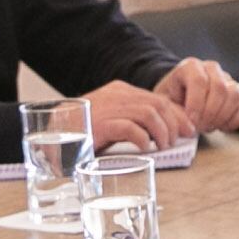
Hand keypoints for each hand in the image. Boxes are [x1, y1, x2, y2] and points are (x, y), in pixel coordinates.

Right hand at [80, 78, 196, 151]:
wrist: (51, 133)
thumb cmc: (82, 131)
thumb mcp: (111, 120)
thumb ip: (131, 121)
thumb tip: (158, 134)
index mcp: (120, 91)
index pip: (157, 97)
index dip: (177, 114)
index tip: (187, 129)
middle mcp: (117, 95)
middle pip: (157, 104)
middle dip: (174, 123)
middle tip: (179, 140)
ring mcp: (109, 108)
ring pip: (149, 114)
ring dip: (162, 132)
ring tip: (164, 146)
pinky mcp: (102, 124)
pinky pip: (131, 128)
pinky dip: (143, 139)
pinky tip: (145, 148)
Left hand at [153, 57, 238, 133]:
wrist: (179, 95)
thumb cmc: (171, 98)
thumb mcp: (163, 102)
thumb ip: (172, 111)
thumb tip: (187, 125)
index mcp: (191, 66)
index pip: (200, 81)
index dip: (196, 104)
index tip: (191, 121)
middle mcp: (211, 69)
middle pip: (220, 88)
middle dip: (210, 113)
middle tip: (199, 128)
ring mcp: (227, 79)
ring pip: (234, 96)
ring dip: (222, 117)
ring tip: (208, 127)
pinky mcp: (238, 93)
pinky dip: (234, 121)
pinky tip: (221, 126)